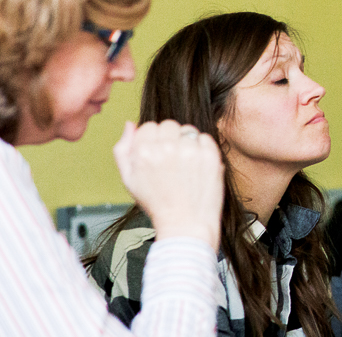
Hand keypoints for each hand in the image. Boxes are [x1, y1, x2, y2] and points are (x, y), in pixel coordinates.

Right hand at [113, 120, 223, 249]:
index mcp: (143, 152)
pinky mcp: (210, 155)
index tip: (157, 155)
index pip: (148, 126)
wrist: (185, 224)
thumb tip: (130, 124)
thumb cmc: (157, 203)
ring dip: (186, 142)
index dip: (152, 140)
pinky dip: (202, 148)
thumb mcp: (129, 179)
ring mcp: (190, 150)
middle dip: (169, 138)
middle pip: (168, 125)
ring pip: (187, 130)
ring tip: (184, 166)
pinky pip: (205, 138)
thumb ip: (123, 149)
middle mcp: (166, 148)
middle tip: (171, 161)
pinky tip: (196, 167)